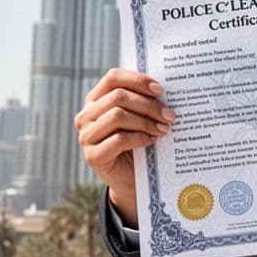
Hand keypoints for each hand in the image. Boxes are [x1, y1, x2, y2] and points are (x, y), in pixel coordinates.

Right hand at [74, 68, 175, 226]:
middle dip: (149, 105)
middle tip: (170, 115)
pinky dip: (139, 138)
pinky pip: (118, 140)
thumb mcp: (139, 117)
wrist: (131, 179)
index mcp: (96, 99)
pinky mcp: (92, 156)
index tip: (161, 90)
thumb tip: (164, 89)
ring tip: (164, 129)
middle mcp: (86, 115)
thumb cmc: (138, 142)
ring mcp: (86, 136)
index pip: (113, 77)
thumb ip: (144, 101)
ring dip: (146, 121)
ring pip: (117, 116)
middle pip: (118, 97)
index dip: (137, 79)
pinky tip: (151, 141)